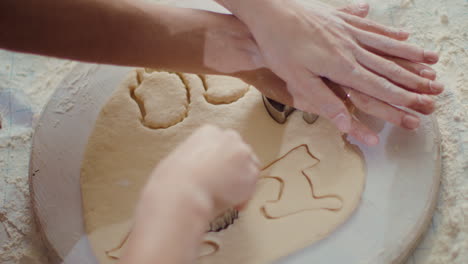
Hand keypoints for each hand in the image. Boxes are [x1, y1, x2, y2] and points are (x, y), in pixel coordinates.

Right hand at [142, 124, 259, 217]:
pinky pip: (253, 185)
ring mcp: (243, 154)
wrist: (183, 192)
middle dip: (235, 167)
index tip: (216, 173)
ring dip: (242, 180)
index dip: (220, 160)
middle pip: (239, 151)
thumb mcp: (180, 159)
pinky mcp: (252, 173)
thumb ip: (196, 159)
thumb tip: (198, 170)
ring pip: (250, 166)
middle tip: (226, 185)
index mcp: (209, 131)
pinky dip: (245, 196)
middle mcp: (229, 138)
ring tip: (229, 198)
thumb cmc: (173, 180)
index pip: (222, 142)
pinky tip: (233, 205)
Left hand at [219, 0, 442, 134]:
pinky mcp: (342, 19)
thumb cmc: (279, 46)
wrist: (270, 10)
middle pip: (388, 67)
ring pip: (386, 46)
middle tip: (435, 87)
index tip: (419, 105)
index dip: (399, 97)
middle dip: (413, 79)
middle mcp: (350, 48)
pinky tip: (403, 36)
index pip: (377, 86)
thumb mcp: (296, 79)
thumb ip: (324, 100)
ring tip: (431, 61)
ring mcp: (348, 31)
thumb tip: (346, 123)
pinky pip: (372, 27)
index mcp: (341, 66)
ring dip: (410, 56)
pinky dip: (390, 34)